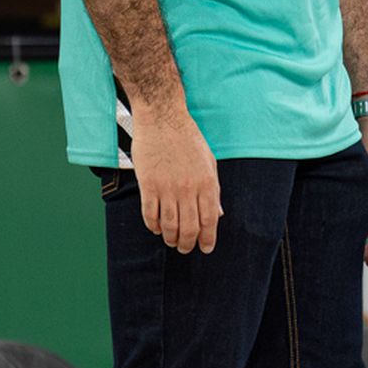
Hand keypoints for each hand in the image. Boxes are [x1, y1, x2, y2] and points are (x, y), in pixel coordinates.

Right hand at [129, 104, 220, 254]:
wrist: (162, 119)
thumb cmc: (187, 138)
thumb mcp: (209, 162)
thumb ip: (213, 190)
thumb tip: (218, 214)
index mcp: (207, 183)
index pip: (210, 220)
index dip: (208, 239)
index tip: (205, 248)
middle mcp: (188, 189)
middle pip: (190, 228)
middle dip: (188, 244)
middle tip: (185, 249)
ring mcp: (167, 188)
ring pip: (170, 225)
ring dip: (171, 238)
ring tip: (171, 241)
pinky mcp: (148, 185)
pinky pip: (150, 214)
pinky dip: (153, 226)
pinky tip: (156, 228)